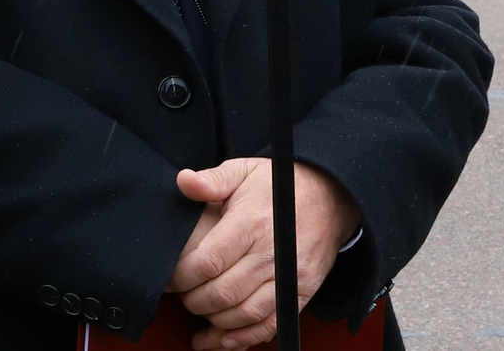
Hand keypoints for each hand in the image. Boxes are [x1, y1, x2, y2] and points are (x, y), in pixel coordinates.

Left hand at [166, 158, 363, 348]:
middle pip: (222, 293)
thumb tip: (184, 181)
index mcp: (252, 223)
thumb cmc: (281, 185)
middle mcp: (272, 252)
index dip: (181, 278)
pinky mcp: (302, 291)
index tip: (171, 279)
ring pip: (244, 314)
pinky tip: (224, 339)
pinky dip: (245, 338)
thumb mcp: (245, 170)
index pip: (207, 263)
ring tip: (201, 314)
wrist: (331, 195)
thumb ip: (212, 179)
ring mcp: (290, 275)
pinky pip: (271, 324)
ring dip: (215, 322)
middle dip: (193, 301)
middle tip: (184, 295)